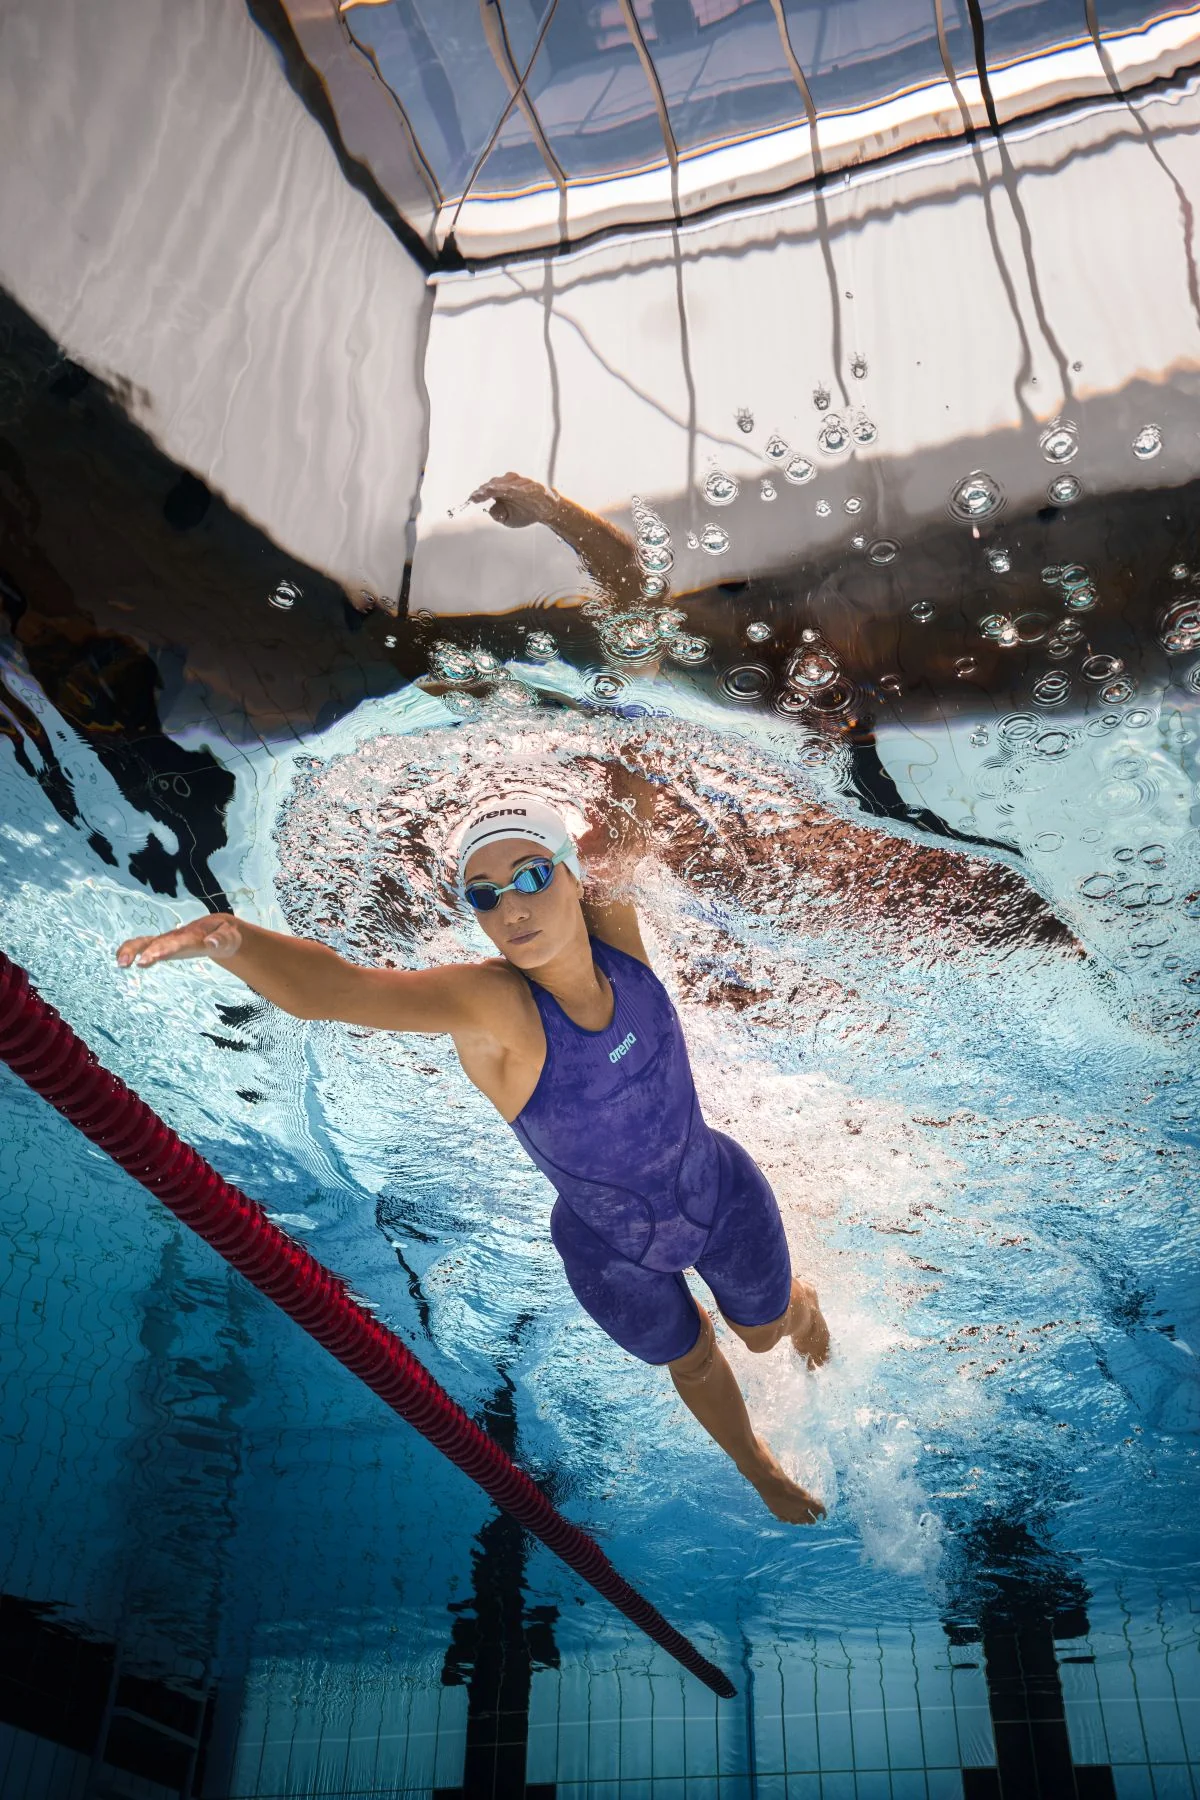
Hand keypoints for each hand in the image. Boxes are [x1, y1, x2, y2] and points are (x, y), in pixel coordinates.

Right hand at [116, 915, 242, 969]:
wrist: (218, 928)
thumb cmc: (225, 935)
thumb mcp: (230, 938)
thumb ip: (222, 940)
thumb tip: (212, 943)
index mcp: (193, 936)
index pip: (177, 943)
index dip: (162, 950)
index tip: (147, 959)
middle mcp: (176, 936)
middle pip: (157, 942)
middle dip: (142, 951)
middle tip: (127, 963)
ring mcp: (167, 940)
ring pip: (145, 942)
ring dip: (130, 950)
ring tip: (120, 963)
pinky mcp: (163, 945)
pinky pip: (143, 945)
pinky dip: (130, 950)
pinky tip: (120, 961)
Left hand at [468, 471, 558, 529]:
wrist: (545, 511)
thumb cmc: (524, 512)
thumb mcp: (507, 519)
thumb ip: (498, 514)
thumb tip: (490, 509)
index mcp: (500, 491)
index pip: (486, 490)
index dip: (479, 494)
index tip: (473, 499)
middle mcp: (509, 484)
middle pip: (495, 484)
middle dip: (487, 489)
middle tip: (480, 494)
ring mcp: (522, 483)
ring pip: (509, 483)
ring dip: (500, 486)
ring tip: (492, 490)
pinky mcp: (535, 486)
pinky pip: (527, 486)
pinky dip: (522, 488)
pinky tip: (515, 490)